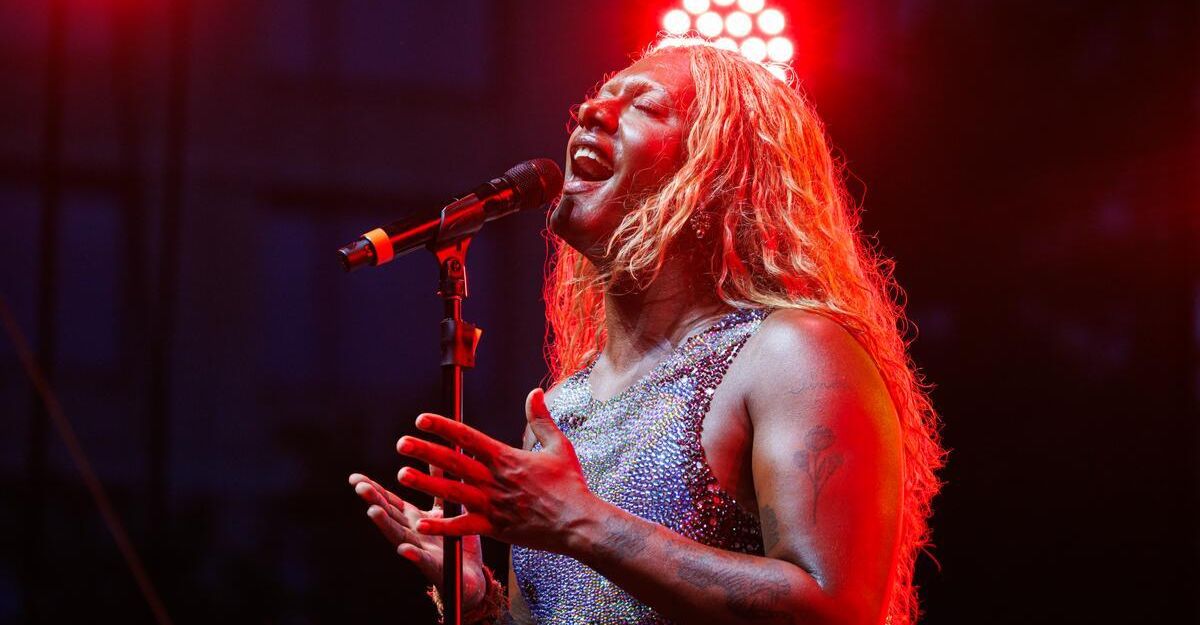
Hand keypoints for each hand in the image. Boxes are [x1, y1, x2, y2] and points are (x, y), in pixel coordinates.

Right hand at [347, 473, 486, 607]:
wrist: (472, 577)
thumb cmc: (457, 540)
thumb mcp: (448, 507)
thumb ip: (438, 483)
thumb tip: (433, 452)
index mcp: (415, 519)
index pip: (390, 502)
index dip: (373, 490)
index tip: (354, 478)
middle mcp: (412, 534)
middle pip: (390, 515)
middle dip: (374, 500)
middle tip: (359, 486)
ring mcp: (421, 551)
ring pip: (399, 536)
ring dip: (385, 524)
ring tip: (373, 511)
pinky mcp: (435, 568)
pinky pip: (424, 561)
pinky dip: (413, 555)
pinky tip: (404, 549)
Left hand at [395, 387, 599, 554]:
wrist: (578, 521)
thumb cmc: (570, 485)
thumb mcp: (558, 446)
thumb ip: (541, 419)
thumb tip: (535, 392)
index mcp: (506, 458)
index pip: (468, 437)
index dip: (443, 427)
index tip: (422, 419)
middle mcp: (495, 480)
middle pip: (454, 462)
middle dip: (425, 451)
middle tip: (402, 444)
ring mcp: (493, 505)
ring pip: (453, 492)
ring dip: (426, 483)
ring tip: (402, 475)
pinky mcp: (495, 528)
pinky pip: (463, 527)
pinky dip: (442, 526)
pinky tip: (422, 523)